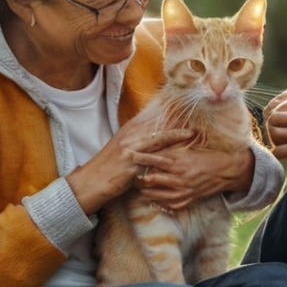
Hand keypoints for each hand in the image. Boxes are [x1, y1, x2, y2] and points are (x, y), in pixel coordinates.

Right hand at [66, 116, 194, 213]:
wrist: (92, 181)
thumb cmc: (109, 169)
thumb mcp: (123, 151)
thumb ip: (137, 143)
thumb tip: (153, 138)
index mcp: (128, 131)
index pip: (150, 117)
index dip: (167, 111)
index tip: (182, 104)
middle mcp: (129, 136)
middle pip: (157, 125)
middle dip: (175, 120)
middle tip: (194, 117)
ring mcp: (130, 147)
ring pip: (158, 138)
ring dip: (176, 135)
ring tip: (192, 133)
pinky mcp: (130, 161)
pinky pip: (153, 156)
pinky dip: (166, 155)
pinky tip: (178, 156)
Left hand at [136, 146, 253, 210]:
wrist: (225, 171)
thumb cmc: (205, 157)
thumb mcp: (187, 149)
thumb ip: (170, 149)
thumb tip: (151, 145)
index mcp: (180, 162)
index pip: (155, 160)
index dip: (141, 157)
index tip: (128, 154)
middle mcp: (180, 178)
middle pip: (152, 179)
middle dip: (138, 176)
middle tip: (128, 173)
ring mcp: (183, 192)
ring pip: (156, 194)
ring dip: (145, 189)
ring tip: (137, 185)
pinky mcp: (186, 201)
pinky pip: (166, 204)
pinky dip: (157, 200)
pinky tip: (152, 195)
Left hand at [265, 89, 286, 159]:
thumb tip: (281, 95)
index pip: (280, 114)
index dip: (271, 115)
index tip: (272, 115)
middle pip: (278, 131)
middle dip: (269, 129)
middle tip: (270, 128)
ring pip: (282, 148)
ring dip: (273, 144)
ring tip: (274, 140)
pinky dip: (281, 153)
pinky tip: (279, 150)